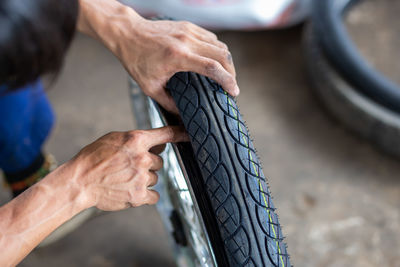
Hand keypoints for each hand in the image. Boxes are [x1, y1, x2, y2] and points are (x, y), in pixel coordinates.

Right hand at [70, 126, 188, 210]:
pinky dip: (146, 195)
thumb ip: (138, 140)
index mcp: (136, 140)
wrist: (80, 181)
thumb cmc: (94, 158)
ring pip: (155, 178)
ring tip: (125, 179)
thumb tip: (160, 145)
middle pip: (160, 161)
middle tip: (129, 168)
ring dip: (145, 180)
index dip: (180, 134)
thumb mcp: (114, 139)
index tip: (189, 135)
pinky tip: (132, 191)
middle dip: (148, 165)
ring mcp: (142, 177)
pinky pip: (154, 195)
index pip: (166, 134)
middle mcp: (142, 157)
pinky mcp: (139, 195)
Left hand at [119, 19, 238, 112]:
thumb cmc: (136, 59)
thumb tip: (182, 113)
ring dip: (227, 61)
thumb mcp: (149, 86)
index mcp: (178, 56)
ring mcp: (189, 31)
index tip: (234, 92)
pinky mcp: (188, 27)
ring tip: (226, 75)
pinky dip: (218, 50)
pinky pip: (211, 38)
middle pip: (222, 55)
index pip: (212, 68)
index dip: (227, 81)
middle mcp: (186, 41)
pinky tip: (215, 61)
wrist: (128, 33)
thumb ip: (168, 102)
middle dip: (232, 72)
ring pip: (220, 45)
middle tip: (232, 85)